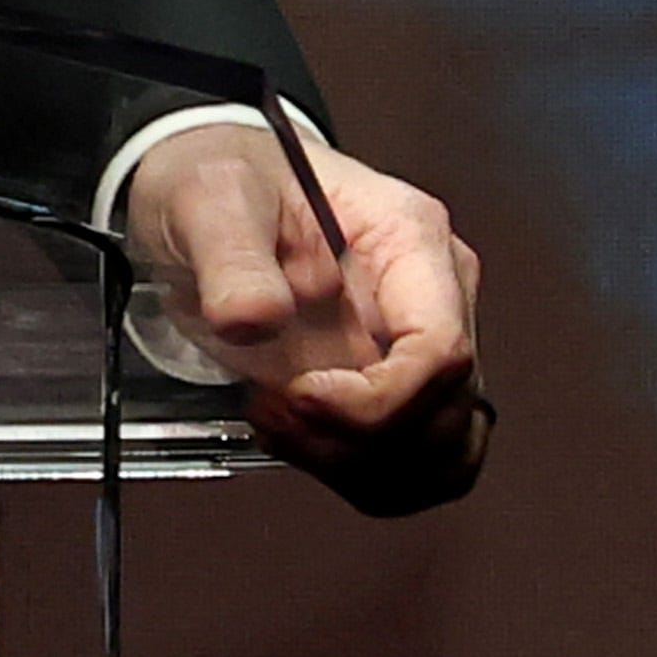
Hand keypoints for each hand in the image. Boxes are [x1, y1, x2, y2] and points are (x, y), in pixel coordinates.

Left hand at [119, 120, 488, 514]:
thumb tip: (253, 318)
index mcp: (411, 239)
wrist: (211, 193)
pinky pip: (415, 463)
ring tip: (275, 421)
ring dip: (357, 466)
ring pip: (442, 453)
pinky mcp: (401, 385)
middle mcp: (437, 294)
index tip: (299, 397)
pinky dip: (358, 474)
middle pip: (446, 412)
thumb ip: (231, 258)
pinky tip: (297, 439)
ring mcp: (424, 344)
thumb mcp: (210, 199)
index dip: (379, 400)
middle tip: (267, 408)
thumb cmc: (224, 182)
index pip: (443, 350)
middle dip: (355, 437)